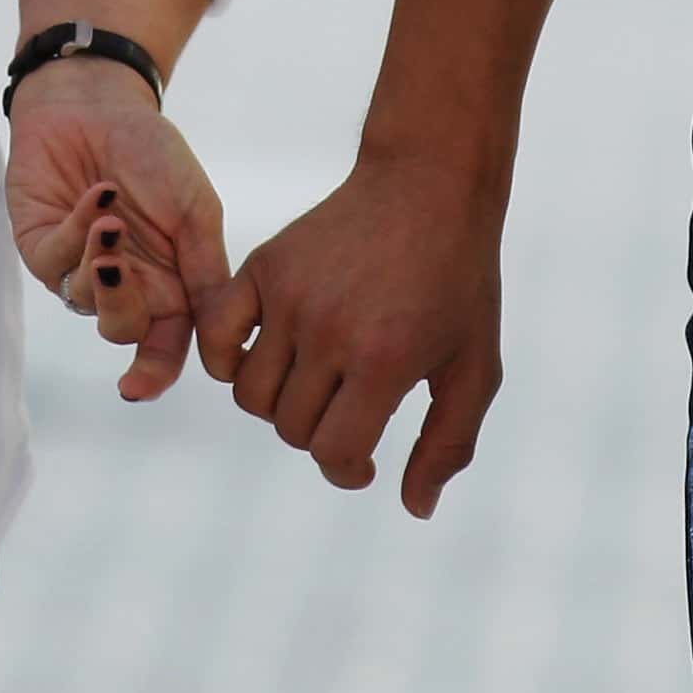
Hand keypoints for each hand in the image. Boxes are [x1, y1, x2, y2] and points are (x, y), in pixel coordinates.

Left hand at [3, 59, 231, 402]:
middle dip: (123, 306)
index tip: (136, 387)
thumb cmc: (154, 152)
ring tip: (112, 215)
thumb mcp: (197, 210)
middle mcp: (125, 285)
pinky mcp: (41, 246)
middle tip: (123, 265)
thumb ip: (207, 276)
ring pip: (85, 301)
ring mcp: (80, 268)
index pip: (165, 347)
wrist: (100, 100)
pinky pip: (54, 264)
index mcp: (170, 285)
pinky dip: (78, 231)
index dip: (152, 374)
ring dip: (99, 262)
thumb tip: (223, 347)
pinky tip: (98, 196)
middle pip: (123, 329)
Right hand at [205, 153, 502, 517]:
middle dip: (320, 434)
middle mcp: (329, 329)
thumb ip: (449, 444)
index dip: (347, 470)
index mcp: (382, 360)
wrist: (428, 184)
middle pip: (291, 428)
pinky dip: (225, 359)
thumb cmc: (459, 281)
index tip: (363, 460)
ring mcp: (291, 296)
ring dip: (279, 405)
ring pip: (250, 394)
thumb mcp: (476, 366)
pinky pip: (216, 334)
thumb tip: (415, 508)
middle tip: (348, 410)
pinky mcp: (266, 266)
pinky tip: (259, 359)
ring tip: (314, 384)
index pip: (332, 452)